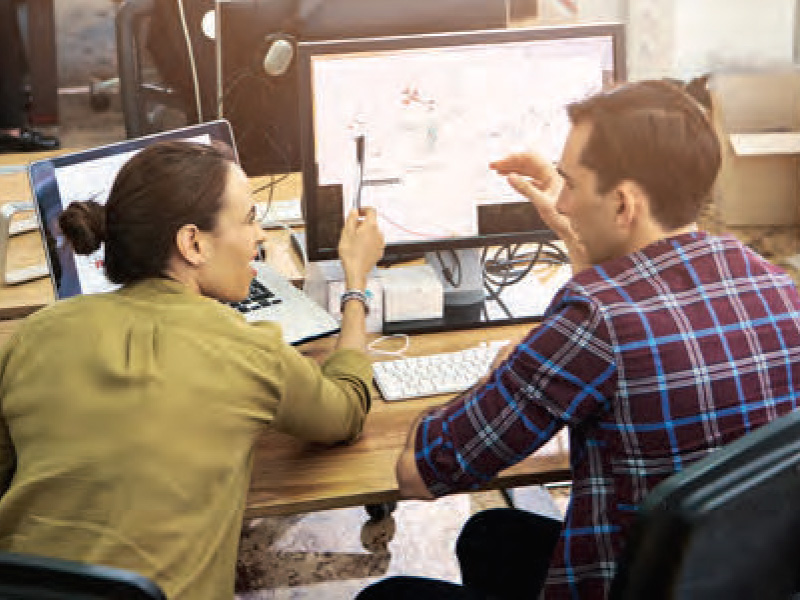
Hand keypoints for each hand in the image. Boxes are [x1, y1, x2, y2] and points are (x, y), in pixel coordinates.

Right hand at [337, 207, 384, 287]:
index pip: (371, 211)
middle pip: (372, 222)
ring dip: (365, 233)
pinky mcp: (379, 252)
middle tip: (351, 230)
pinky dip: (368, 242)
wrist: (356, 272)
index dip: (364, 209)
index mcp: (371, 226)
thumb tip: (354, 211)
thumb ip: (351, 219)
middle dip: (362, 223)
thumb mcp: (346, 233)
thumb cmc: (350, 253)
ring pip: (373, 233)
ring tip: (354, 241)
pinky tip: (359, 249)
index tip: (358, 212)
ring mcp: (380, 243)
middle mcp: (378, 233)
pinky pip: (374, 242)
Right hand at [490, 153, 587, 271]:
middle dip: (510, 162)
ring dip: (514, 169)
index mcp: (552, 174)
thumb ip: (526, 189)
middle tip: (494, 166)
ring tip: (500, 171)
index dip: (512, 159)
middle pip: (528, 162)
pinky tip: (514, 180)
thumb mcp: (542, 204)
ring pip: (529, 170)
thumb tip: (511, 177)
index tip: (499, 164)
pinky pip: (532, 179)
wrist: (575, 231)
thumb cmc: (565, 219)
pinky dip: (520, 178)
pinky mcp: (548, 191)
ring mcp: (550, 183)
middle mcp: (552, 176)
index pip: (529, 158)